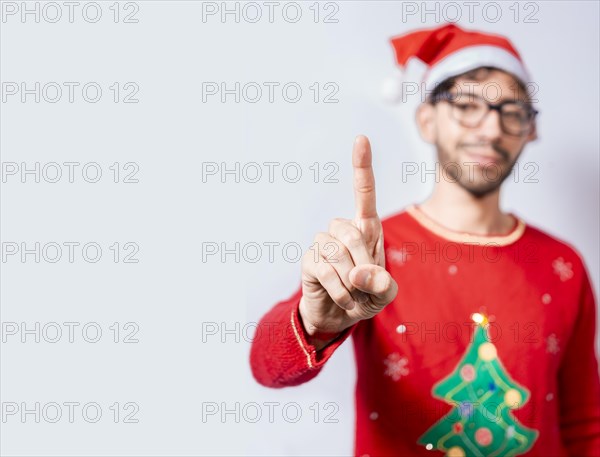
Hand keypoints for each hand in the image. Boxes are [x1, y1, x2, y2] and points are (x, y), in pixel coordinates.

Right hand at [299, 135, 397, 347]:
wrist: (339, 315)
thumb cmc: (366, 295)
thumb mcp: (385, 293)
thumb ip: (382, 283)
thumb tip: (359, 273)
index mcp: (367, 229)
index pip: (364, 193)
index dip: (362, 167)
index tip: (361, 139)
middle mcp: (343, 230)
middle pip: (351, 232)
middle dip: (363, 263)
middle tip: (365, 287)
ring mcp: (323, 243)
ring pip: (336, 251)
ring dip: (350, 281)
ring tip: (353, 294)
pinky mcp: (309, 260)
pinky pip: (324, 269)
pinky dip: (338, 289)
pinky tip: (342, 298)